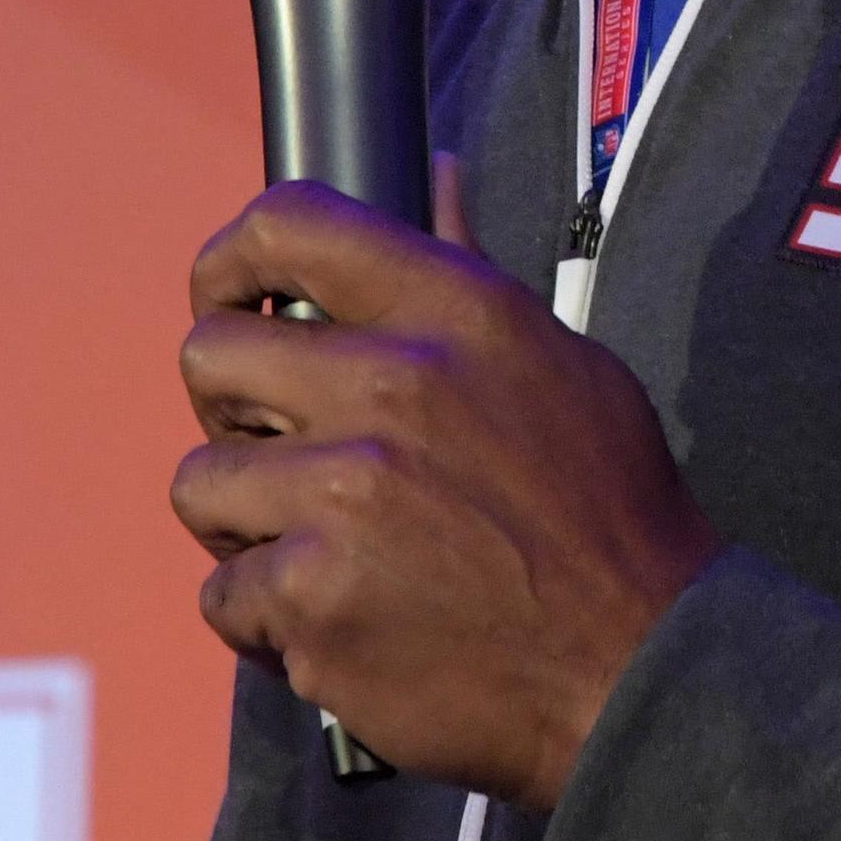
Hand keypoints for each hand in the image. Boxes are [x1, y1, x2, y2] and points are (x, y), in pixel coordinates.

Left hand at [169, 180, 721, 806]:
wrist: (639, 666)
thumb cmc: (608, 510)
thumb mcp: (559, 360)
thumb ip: (467, 272)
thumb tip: (436, 173)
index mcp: (453, 314)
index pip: (290, 225)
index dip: (232, 260)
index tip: (229, 295)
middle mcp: (390, 391)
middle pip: (210, 356)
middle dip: (229, 404)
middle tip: (277, 445)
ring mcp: (342, 501)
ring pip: (200, 483)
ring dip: (243, 521)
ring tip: (312, 544)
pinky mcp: (313, 603)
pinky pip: (223, 595)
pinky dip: (266, 617)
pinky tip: (337, 617)